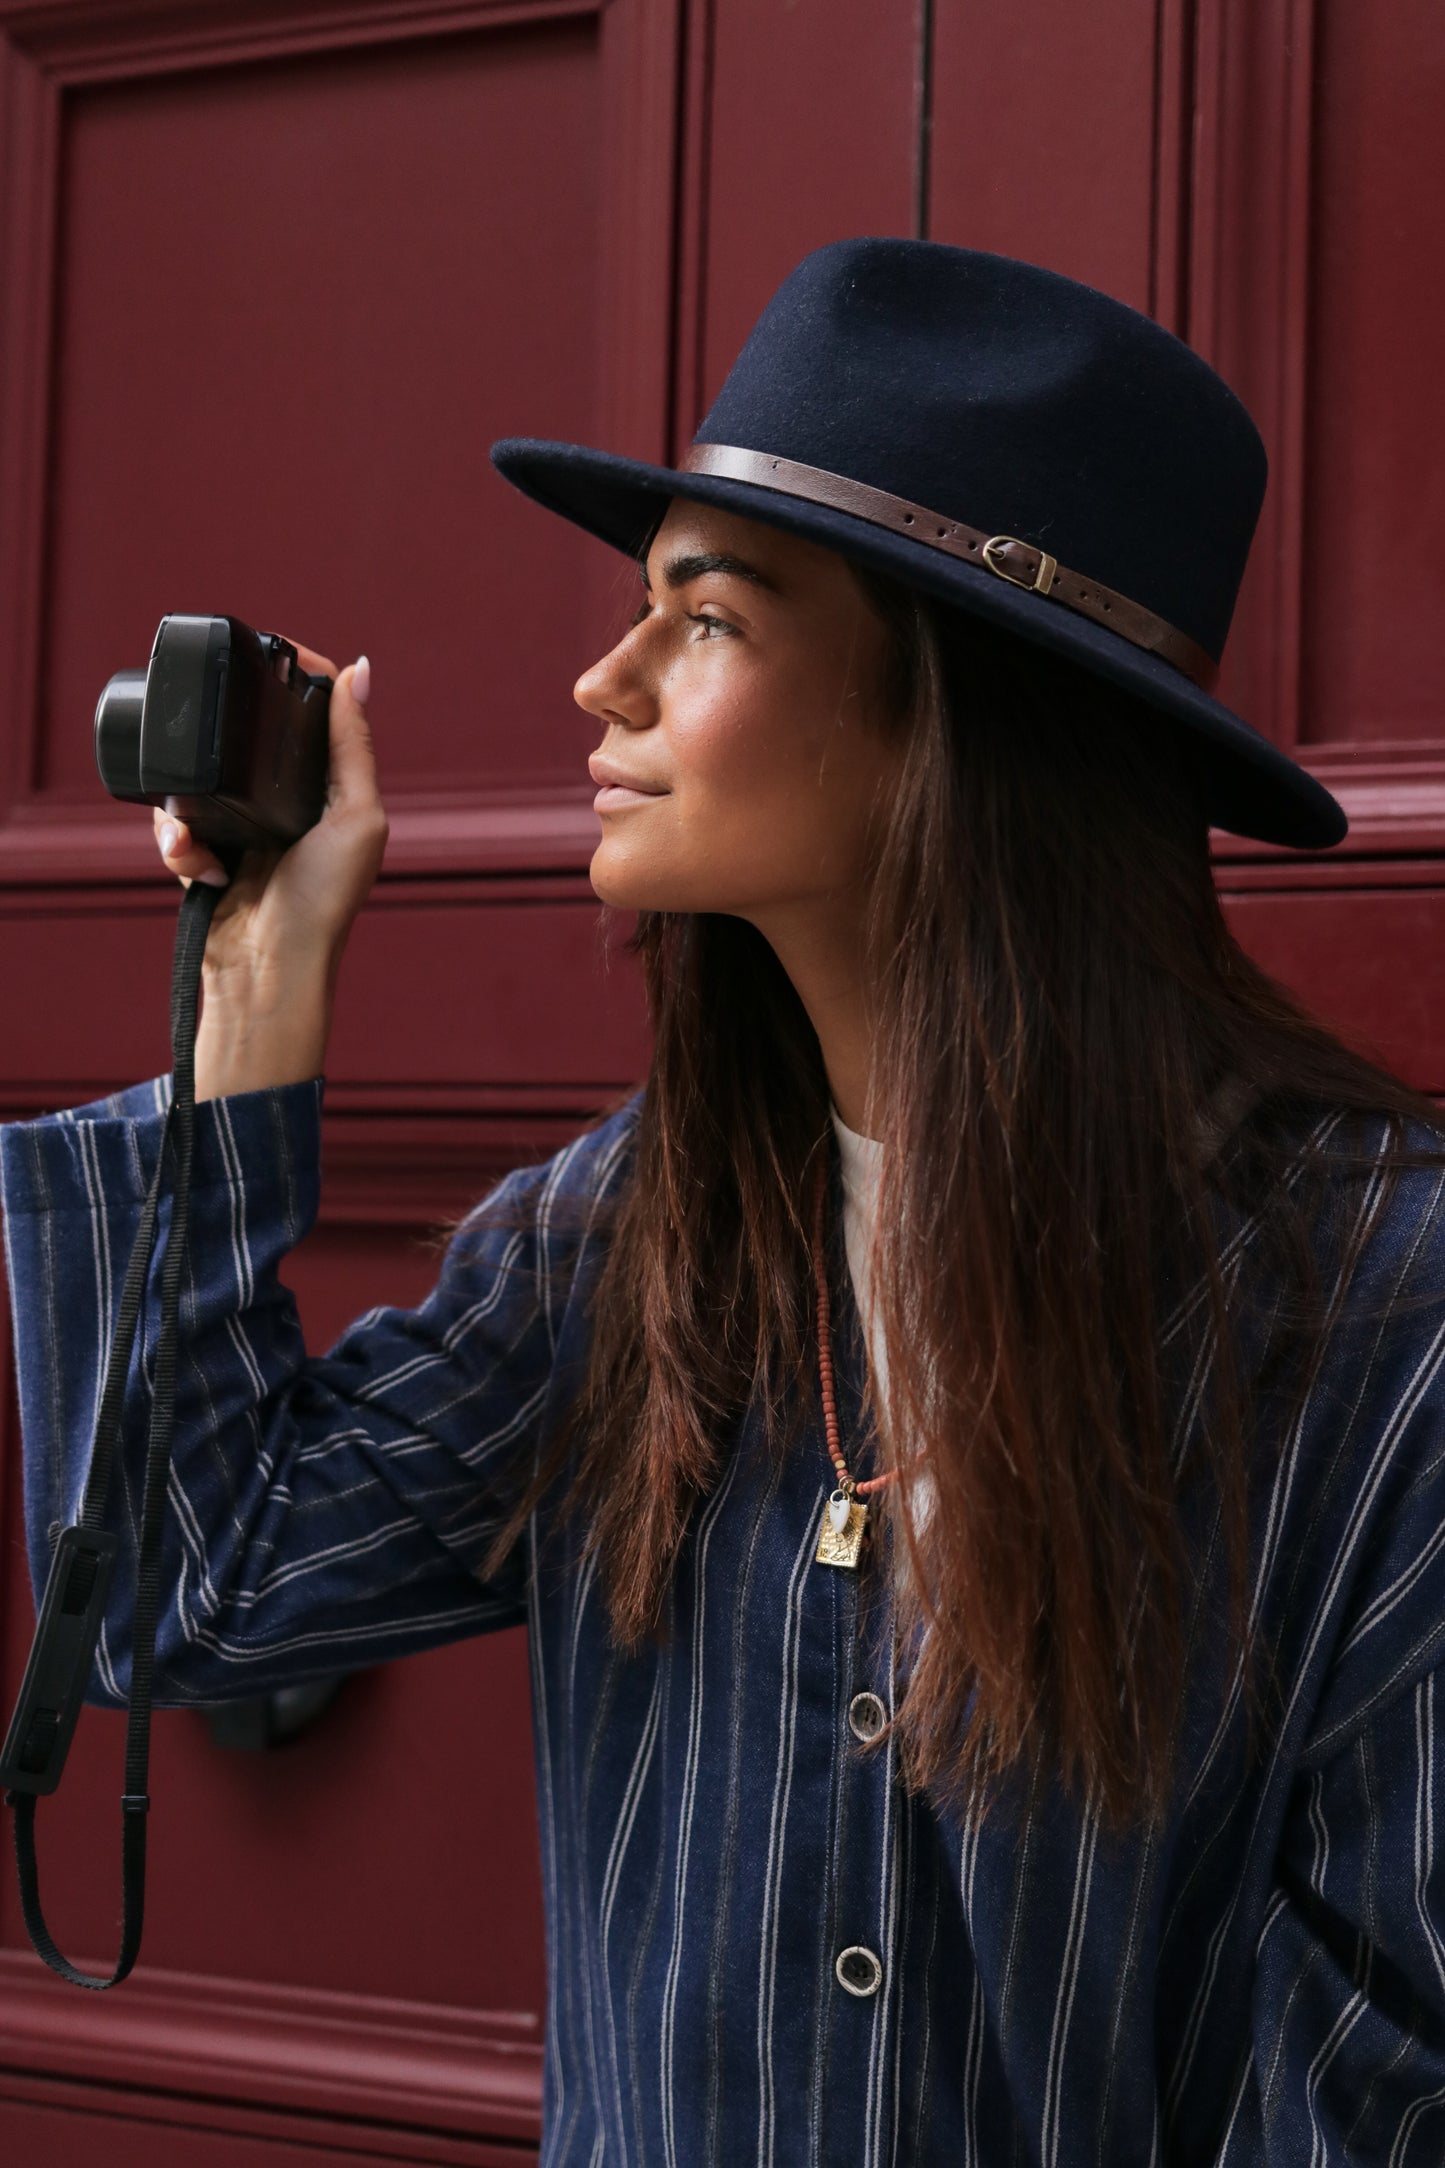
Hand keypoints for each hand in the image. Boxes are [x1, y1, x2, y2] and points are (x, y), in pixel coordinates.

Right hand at [153, 646, 387, 1097]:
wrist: (267, 971)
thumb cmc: (324, 903)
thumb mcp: (355, 815)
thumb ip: (352, 746)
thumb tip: (359, 670)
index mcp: (333, 794)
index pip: (310, 719)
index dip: (290, 682)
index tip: (268, 650)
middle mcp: (290, 809)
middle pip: (246, 745)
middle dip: (222, 750)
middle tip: (212, 748)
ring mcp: (246, 833)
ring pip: (200, 783)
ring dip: (190, 810)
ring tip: (203, 845)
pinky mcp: (209, 858)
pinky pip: (177, 827)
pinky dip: (179, 845)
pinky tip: (199, 868)